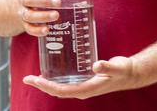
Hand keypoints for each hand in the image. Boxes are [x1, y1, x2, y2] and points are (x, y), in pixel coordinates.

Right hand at [17, 0, 84, 36]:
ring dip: (42, 16)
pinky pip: (29, 29)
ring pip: (29, 15)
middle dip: (44, 1)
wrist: (20, 7)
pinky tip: (47, 30)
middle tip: (58, 2)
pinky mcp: (25, 25)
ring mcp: (23, 12)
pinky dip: (37, 31)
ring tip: (56, 16)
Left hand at [23, 56, 139, 98]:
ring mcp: (82, 86)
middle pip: (57, 91)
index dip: (46, 86)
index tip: (34, 80)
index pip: (61, 91)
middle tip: (27, 79)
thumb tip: (95, 65)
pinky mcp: (84, 80)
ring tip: (34, 77)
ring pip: (60, 88)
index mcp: (86, 89)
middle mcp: (82, 90)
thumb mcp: (115, 67)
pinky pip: (66, 82)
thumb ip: (107, 66)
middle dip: (41, 85)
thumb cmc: (122, 70)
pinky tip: (51, 70)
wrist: (129, 73)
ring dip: (46, 83)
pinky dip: (56, 79)